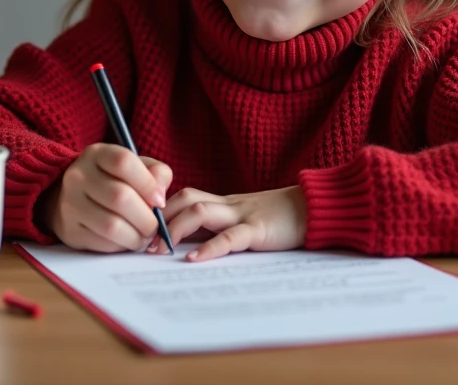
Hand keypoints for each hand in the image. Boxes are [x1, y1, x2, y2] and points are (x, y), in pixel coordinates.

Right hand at [46, 144, 171, 252]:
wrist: (72, 197)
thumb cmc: (113, 181)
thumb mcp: (136, 167)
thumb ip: (156, 173)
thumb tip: (160, 197)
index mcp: (97, 154)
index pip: (123, 162)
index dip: (148, 184)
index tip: (160, 201)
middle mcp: (78, 176)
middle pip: (120, 197)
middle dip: (146, 218)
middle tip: (155, 227)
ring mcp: (70, 203)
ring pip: (111, 225)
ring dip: (136, 236)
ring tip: (145, 237)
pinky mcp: (69, 230)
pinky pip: (102, 242)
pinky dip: (121, 246)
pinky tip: (126, 240)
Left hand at [153, 186, 306, 262]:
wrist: (316, 209)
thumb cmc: (281, 219)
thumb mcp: (245, 221)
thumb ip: (221, 228)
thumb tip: (189, 247)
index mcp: (224, 203)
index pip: (184, 197)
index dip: (161, 210)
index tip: (142, 231)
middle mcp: (229, 204)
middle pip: (185, 198)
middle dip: (161, 219)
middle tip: (143, 244)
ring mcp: (243, 214)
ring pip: (200, 210)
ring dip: (176, 229)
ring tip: (160, 251)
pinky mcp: (259, 229)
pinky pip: (230, 236)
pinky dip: (209, 248)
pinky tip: (194, 260)